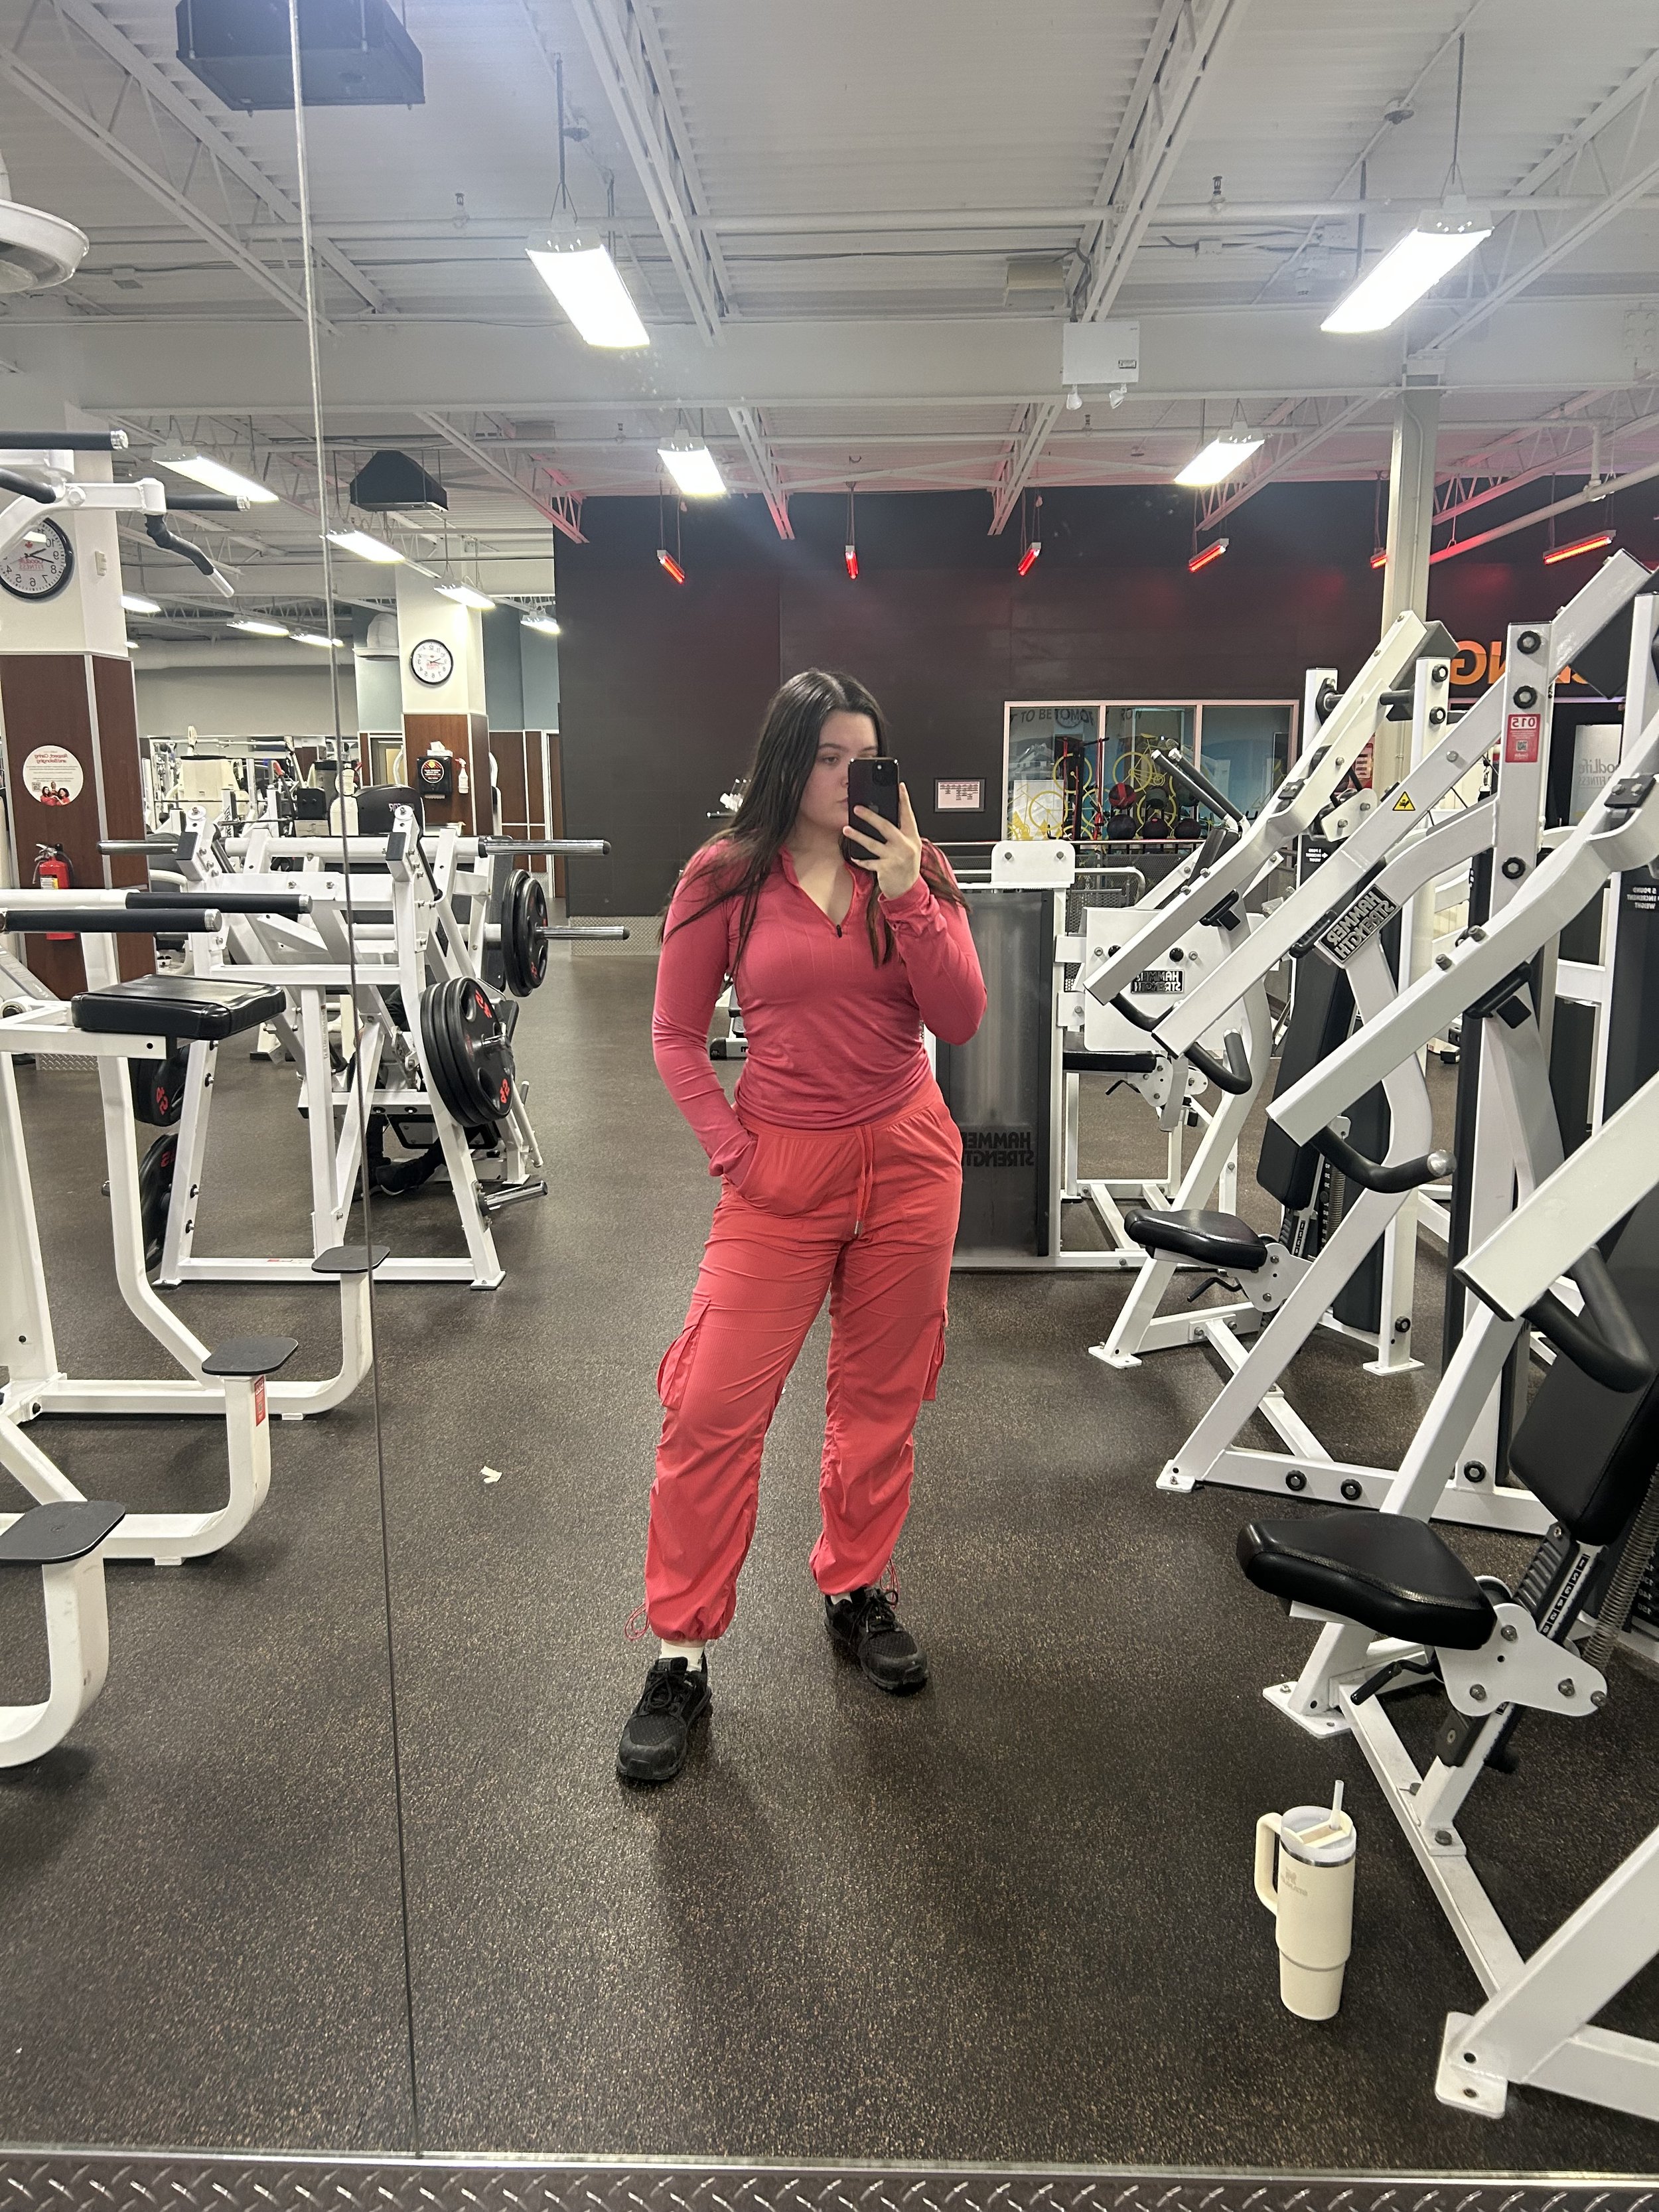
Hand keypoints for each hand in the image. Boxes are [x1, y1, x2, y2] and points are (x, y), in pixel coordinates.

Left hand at [845, 781, 921, 899]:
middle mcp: (905, 846)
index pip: (908, 815)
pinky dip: (860, 859)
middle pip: (885, 827)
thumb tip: (884, 816)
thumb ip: (902, 833)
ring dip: (857, 836)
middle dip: (870, 816)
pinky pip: (869, 861)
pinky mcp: (886, 869)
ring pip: (872, 843)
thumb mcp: (910, 846)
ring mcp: (895, 857)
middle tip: (857, 808)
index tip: (899, 787)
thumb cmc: (907, 866)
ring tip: (847, 829)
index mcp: (912, 837)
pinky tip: (853, 855)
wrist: (908, 889)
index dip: (904, 800)